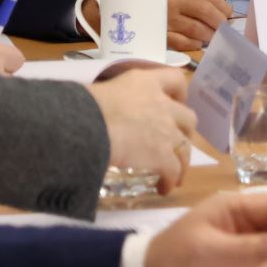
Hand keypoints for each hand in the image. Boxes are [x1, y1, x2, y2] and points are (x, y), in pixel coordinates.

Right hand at [88, 67, 194, 192]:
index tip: (177, 103)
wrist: (82, 126)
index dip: (179, 93)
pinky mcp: (162, 154)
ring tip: (175, 174)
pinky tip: (162, 188)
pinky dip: (171, 179)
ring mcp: (165, 129)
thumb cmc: (79, 107)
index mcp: (144, 82)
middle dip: (183, 131)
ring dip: (182, 160)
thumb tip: (101, 112)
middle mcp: (161, 103)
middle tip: (173, 142)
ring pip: (185, 146)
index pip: (175, 79)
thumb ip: (113, 101)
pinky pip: (174, 169)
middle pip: (187, 117)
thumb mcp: (100, 93)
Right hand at [145, 0, 233, 50]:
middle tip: (224, 28)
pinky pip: (181, 42)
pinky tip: (198, 43)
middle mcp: (170, 1)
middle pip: (204, 11)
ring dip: (209, 34)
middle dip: (219, 21)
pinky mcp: (158, 36)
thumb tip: (222, 8)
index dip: (222, 6)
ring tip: (213, 36)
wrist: (119, 8)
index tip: (228, 14)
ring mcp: (163, 19)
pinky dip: (194, 43)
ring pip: (195, 29)